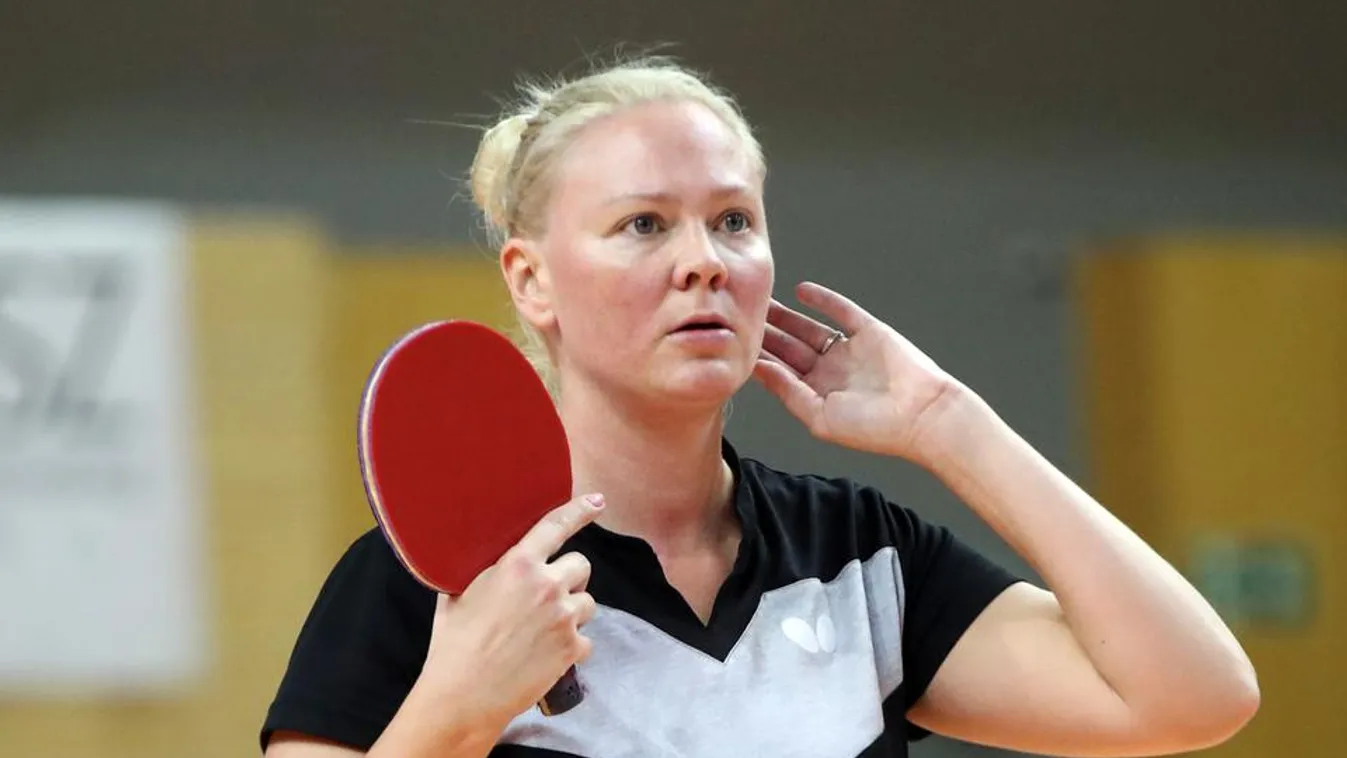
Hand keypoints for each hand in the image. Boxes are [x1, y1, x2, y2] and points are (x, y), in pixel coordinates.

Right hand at [422, 493, 603, 725]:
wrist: (463, 695)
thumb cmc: (453, 644)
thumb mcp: (458, 594)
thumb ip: (485, 572)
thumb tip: (491, 564)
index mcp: (517, 565)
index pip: (555, 527)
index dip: (579, 511)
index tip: (596, 502)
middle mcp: (547, 586)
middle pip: (582, 565)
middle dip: (569, 578)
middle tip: (546, 597)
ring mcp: (564, 617)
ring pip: (587, 602)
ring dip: (572, 612)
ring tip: (543, 631)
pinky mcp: (572, 648)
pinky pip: (586, 639)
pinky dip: (572, 647)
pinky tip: (547, 656)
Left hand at [753, 281, 965, 465]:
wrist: (922, 414)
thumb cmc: (873, 427)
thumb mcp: (819, 416)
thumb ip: (788, 392)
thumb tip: (757, 369)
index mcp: (818, 395)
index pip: (781, 372)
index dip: (759, 357)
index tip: (734, 343)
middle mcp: (830, 372)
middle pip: (790, 347)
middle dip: (767, 332)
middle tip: (740, 315)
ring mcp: (849, 351)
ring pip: (810, 328)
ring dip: (787, 315)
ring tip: (763, 300)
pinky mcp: (868, 332)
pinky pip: (841, 311)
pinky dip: (822, 299)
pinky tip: (801, 290)